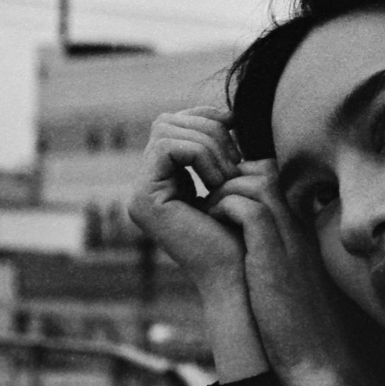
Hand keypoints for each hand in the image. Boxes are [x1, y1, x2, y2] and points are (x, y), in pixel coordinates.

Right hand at [127, 107, 249, 293]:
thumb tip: (227, 111)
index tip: (237, 126)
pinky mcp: (142, 199)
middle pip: (168, 120)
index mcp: (164, 179)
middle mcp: (145, 184)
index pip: (176, 122)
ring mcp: (139, 193)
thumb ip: (221, 147)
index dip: (207, 116)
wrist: (241, 274)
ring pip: (168, 129)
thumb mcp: (235, 178)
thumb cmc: (245, 231)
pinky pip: (169, 147)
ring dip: (209, 145)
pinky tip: (219, 183)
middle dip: (209, 129)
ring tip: (230, 177)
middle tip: (236, 163)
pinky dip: (201, 156)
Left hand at [208, 162, 384, 385]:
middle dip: (226, 181)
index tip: (217, 203)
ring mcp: (290, 232)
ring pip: (251, 180)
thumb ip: (266, 241)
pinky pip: (246, 207)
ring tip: (210, 219)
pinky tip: (216, 230)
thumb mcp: (283, 268)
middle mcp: (299, 219)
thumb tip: (231, 222)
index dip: (236, 181)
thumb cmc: (293, 317)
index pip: (267, 172)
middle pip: (259, 168)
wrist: (315, 354)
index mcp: (301, 220)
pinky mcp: (275, 250)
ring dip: (221, 195)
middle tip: (208, 207)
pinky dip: (223, 211)